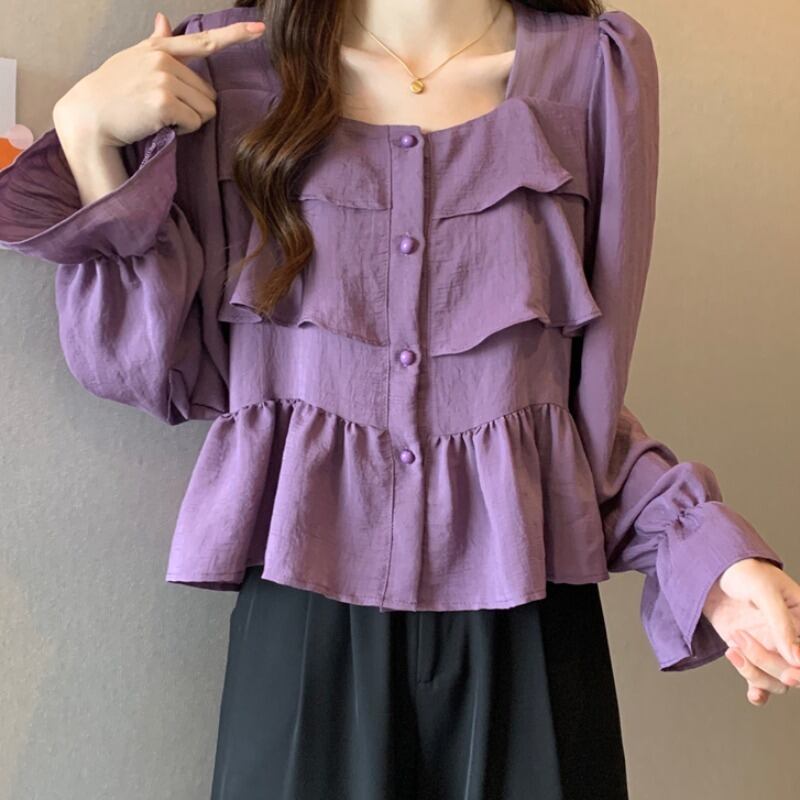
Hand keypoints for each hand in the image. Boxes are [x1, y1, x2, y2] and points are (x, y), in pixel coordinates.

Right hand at [52, 11, 265, 146]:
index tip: (260, 28)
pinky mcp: (164, 102)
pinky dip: (182, 131)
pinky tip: (159, 125)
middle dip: (193, 108)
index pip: (205, 41)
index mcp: (161, 49)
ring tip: (158, 117)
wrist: (89, 114)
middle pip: (208, 94)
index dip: (236, 34)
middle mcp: (164, 60)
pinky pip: (194, 123)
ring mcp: (164, 80)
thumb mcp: (132, 59)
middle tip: (162, 110)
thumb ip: (155, 43)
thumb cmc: (112, 90)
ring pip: (205, 111)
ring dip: (189, 121)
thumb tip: (164, 19)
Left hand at [702, 557, 799, 704]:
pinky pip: (761, 683)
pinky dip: (758, 692)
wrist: (712, 571)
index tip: (793, 667)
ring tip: (734, 644)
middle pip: (796, 670)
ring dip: (756, 671)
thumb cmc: (742, 572)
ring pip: (778, 681)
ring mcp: (771, 648)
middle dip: (778, 668)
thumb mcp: (764, 591)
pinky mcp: (751, 654)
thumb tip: (797, 659)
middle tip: (751, 647)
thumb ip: (781, 623)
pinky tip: (752, 693)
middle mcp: (791, 638)